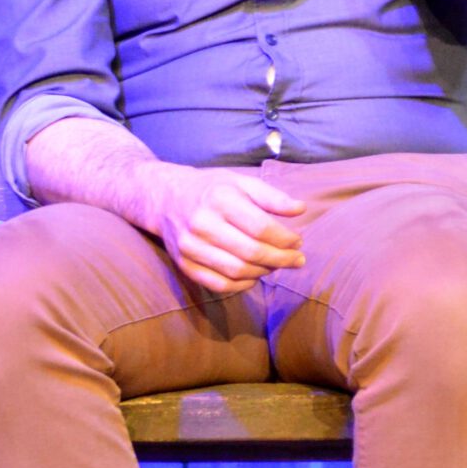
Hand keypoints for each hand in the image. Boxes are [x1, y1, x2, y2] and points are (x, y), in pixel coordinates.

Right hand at [134, 163, 306, 295]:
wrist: (165, 198)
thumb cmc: (211, 188)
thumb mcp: (241, 182)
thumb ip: (272, 196)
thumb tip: (301, 209)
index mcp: (220, 199)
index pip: (261, 228)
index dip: (286, 239)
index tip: (298, 242)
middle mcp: (202, 223)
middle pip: (251, 252)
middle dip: (281, 260)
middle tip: (297, 260)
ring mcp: (190, 247)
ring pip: (237, 271)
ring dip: (264, 272)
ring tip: (277, 265)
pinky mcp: (184, 265)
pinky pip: (219, 285)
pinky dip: (243, 284)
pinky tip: (255, 275)